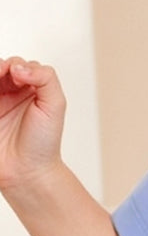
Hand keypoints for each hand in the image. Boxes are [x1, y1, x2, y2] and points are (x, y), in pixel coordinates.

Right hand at [0, 56, 66, 190]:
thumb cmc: (44, 142)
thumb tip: (18, 67)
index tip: (19, 78)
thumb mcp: (55, 105)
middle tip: (1, 74)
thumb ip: (45, 78)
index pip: (19, 65)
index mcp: (31, 89)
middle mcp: (11, 93)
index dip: (16, 66)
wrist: (27, 171)